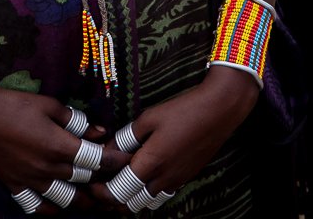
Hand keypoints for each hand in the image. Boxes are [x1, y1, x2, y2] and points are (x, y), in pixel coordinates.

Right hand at [0, 64, 126, 210]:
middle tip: (115, 178)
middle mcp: (48, 168)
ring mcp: (32, 181)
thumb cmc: (14, 104)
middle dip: (103, 180)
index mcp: (58, 146)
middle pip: (84, 181)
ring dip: (83, 200)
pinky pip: (38, 207)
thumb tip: (101, 131)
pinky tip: (61, 204)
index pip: (96, 159)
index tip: (127, 160)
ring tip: (95, 197)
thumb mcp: (49, 105)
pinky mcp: (16, 187)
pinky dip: (53, 209)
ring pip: (66, 200)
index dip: (115, 161)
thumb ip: (76, 120)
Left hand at [89, 67, 260, 211]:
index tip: (93, 182)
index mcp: (151, 163)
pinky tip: (146, 173)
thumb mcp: (149, 118)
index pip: (119, 191)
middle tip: (105, 181)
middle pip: (131, 203)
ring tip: (123, 178)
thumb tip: (106, 150)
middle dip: (114, 197)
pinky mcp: (186, 177)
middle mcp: (163, 178)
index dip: (102, 191)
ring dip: (132, 195)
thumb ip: (126, 137)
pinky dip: (149, 190)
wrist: (218, 110)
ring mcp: (176, 180)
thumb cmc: (183, 110)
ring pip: (147, 201)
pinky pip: (162, 193)